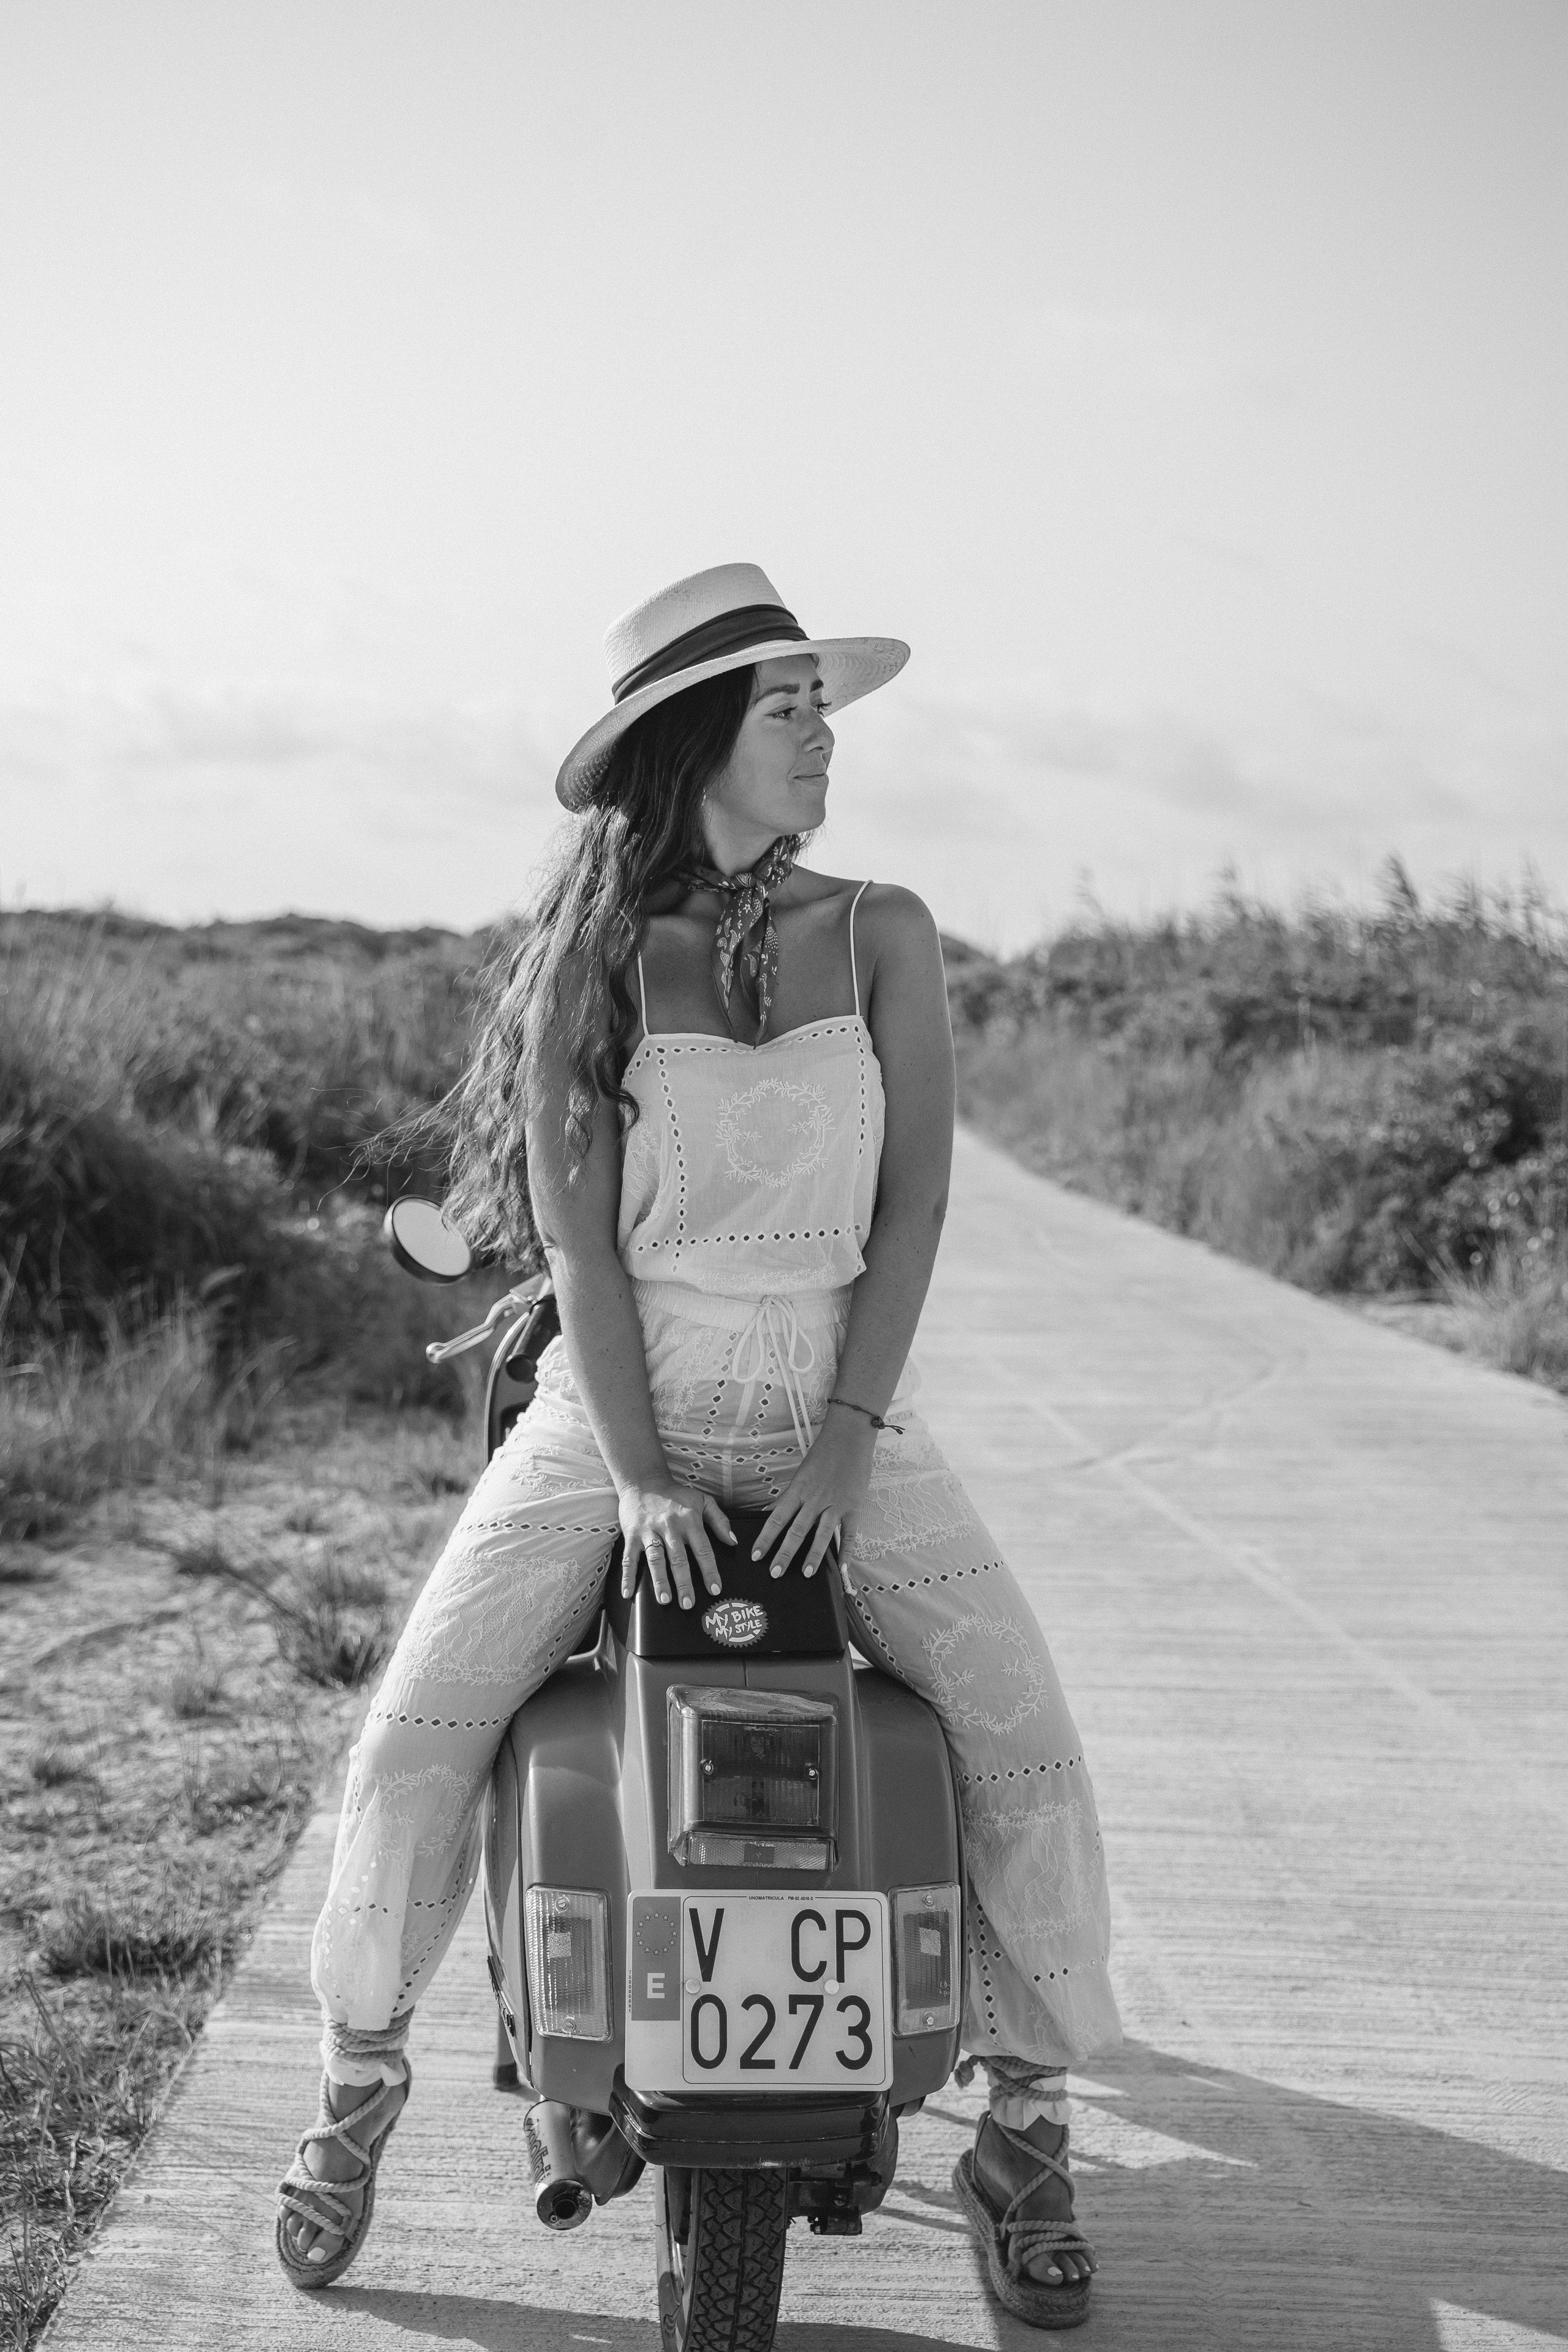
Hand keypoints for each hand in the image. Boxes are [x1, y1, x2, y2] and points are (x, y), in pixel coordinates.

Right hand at [618, 1480, 735, 1608]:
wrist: (644, 1481)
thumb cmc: (676, 1494)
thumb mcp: (703, 1501)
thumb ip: (720, 1521)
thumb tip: (733, 1542)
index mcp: (690, 1520)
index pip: (703, 1549)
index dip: (709, 1571)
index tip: (714, 1589)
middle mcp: (670, 1526)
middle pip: (678, 1558)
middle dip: (684, 1583)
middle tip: (688, 1604)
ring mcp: (649, 1531)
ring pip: (656, 1559)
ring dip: (659, 1580)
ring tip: (665, 1600)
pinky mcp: (631, 1534)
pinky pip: (629, 1557)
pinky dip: (627, 1576)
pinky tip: (628, 1592)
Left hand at [753, 1411, 874, 1580]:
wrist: (850, 1437)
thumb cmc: (824, 1453)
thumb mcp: (802, 1474)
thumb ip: (791, 1496)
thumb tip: (773, 1513)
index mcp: (798, 1490)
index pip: (776, 1519)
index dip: (765, 1539)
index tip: (756, 1555)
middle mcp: (814, 1500)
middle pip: (796, 1531)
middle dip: (784, 1554)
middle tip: (775, 1573)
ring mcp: (835, 1504)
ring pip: (822, 1535)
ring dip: (813, 1556)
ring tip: (806, 1575)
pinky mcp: (853, 1507)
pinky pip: (850, 1534)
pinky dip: (847, 1552)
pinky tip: (842, 1567)